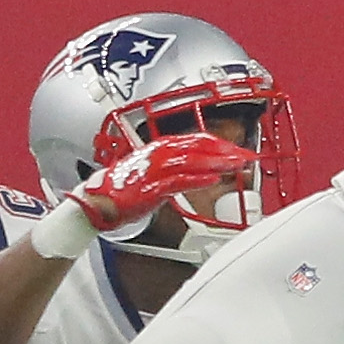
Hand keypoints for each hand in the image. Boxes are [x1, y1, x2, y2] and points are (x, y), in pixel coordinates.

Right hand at [72, 132, 255, 232]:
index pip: (197, 140)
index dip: (221, 144)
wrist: (96, 203)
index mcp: (159, 148)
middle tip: (247, 156)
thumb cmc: (123, 190)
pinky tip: (213, 180)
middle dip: (225, 151)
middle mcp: (158, 154)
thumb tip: (200, 172)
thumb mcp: (153, 173)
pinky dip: (196, 179)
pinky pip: (177, 181)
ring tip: (236, 165)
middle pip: (198, 146)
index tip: (239, 151)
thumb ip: (175, 170)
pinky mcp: (150, 188)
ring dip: (216, 162)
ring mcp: (154, 170)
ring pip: (191, 160)